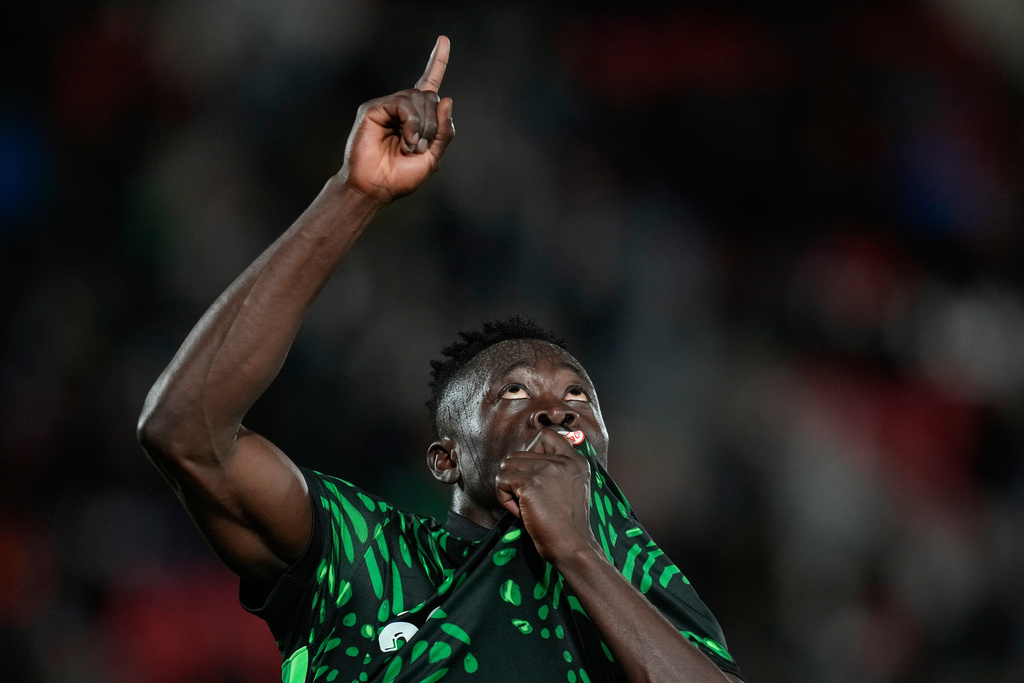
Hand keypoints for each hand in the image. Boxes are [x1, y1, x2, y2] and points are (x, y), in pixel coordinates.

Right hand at [339, 36, 454, 202]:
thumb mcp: (433, 158)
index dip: (437, 62)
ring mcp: (386, 106)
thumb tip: (446, 98)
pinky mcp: (373, 109)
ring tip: (412, 147)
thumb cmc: (401, 176)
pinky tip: (406, 140)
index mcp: (417, 117)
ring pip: (417, 97)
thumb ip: (443, 132)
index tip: (443, 40)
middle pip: (429, 94)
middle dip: (433, 122)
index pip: (429, 83)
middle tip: (421, 147)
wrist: (376, 188)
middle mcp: (401, 107)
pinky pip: (403, 104)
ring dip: (423, 126)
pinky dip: (411, 123)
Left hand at [495, 429, 600, 562]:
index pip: (548, 435)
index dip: (533, 449)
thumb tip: (526, 460)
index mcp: (575, 461)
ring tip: (525, 505)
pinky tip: (522, 512)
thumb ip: (558, 470)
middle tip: (529, 500)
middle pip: (519, 453)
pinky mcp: (530, 483)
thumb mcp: (574, 487)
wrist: (572, 545)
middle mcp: (563, 461)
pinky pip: (502, 480)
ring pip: (507, 465)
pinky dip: (505, 499)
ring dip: (509, 486)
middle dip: (517, 477)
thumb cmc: (568, 524)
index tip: (533, 473)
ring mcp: (546, 470)